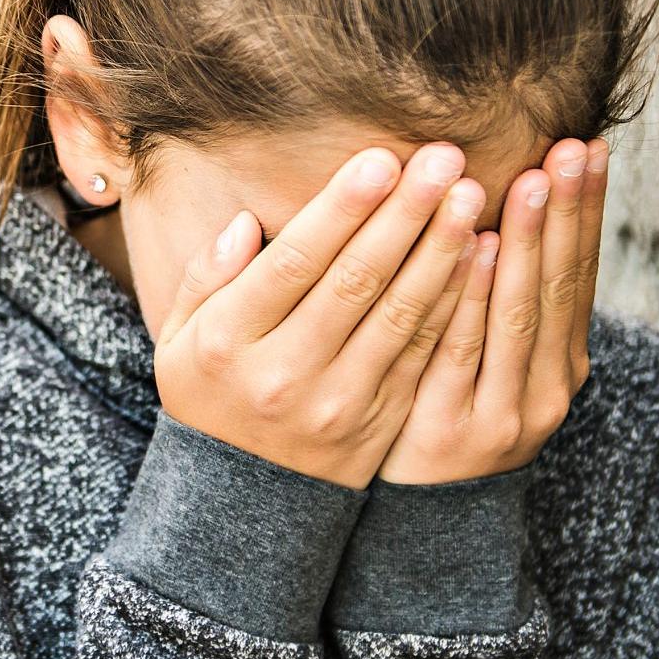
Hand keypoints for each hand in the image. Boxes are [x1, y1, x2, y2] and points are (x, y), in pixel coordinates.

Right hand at [154, 144, 487, 487]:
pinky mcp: (380, 422)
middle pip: (355, 282)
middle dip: (404, 214)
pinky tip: (478, 257)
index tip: (382, 159)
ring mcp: (338, 403)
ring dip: (441, 251)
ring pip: (400, 316)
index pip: (294, 263)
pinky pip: (423, 354)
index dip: (342, 209)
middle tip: (445, 159)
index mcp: (229, 342)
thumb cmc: (211, 394)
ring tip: (471, 195)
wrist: (243, 499)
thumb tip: (248, 224)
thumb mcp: (180, 338)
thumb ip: (207, 277)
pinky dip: (454, 303)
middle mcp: (285, 373)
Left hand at [380, 138, 606, 483]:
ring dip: (530, 244)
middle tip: (570, 149)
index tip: (590, 147)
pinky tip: (480, 249)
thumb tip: (501, 208)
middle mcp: (549, 385)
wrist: (421, 520)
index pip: (580, 273)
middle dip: (567, 213)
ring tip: (534, 181)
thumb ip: (501, 298)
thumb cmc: (447, 415)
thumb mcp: (490, 362)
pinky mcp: (457, 429)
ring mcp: (507, 411)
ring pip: (521, 313)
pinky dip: (475, 298)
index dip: (587, 211)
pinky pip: (464, 349)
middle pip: (560, 286)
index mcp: (562, 362)